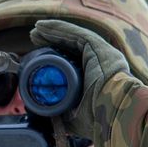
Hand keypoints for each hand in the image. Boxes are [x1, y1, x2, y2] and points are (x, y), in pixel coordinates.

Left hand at [29, 19, 129, 143]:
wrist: (113, 114)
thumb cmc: (96, 120)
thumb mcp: (71, 117)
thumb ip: (58, 114)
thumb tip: (39, 114)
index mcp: (94, 76)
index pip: (71, 60)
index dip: (53, 55)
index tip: (37, 53)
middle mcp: (99, 62)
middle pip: (70, 46)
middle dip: (51, 40)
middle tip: (34, 37)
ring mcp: (100, 53)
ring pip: (72, 37)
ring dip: (53, 32)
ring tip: (36, 30)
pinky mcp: (99, 47)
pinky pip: (76, 34)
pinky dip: (60, 29)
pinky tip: (45, 26)